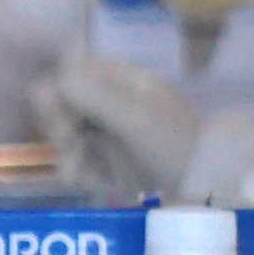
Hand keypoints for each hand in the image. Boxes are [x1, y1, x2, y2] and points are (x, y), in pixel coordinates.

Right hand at [37, 49, 205, 192]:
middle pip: (60, 103)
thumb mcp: (134, 116)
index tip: (58, 112)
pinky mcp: (108, 162)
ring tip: (77, 171)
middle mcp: (108, 100)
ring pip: (64, 135)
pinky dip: (78, 170)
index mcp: (118, 79)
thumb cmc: (172, 142)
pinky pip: (78, 161)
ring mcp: (108, 131)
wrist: (203, 183)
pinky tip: (87, 181)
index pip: (69, 71)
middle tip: (69, 144)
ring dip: (66, 152)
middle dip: (58, 125)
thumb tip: (50, 80)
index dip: (57, 90)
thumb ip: (91, 96)